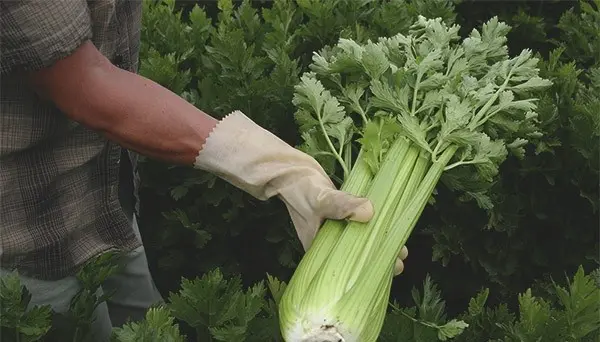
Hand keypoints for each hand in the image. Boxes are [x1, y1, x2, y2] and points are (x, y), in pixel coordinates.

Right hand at [194, 110, 407, 274]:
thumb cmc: (301, 189)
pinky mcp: (339, 217)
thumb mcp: (321, 199)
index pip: (348, 267)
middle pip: (357, 257)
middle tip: (400, 260)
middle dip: (378, 258)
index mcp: (320, 249)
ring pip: (359, 242)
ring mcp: (334, 230)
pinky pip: (358, 227)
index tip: (391, 268)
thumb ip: (343, 205)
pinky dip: (371, 228)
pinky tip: (386, 229)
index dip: (370, 269)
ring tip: (399, 249)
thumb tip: (369, 211)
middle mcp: (328, 243)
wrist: (290, 171)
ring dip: (377, 243)